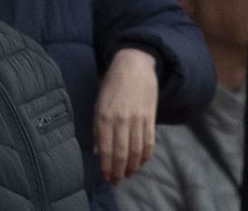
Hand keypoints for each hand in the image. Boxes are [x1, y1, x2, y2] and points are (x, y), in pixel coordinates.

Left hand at [93, 46, 157, 183]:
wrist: (134, 66)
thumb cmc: (112, 85)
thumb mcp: (98, 103)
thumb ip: (98, 127)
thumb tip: (98, 151)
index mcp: (104, 116)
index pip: (105, 148)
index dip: (106, 166)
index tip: (105, 177)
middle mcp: (121, 120)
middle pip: (121, 153)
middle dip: (118, 171)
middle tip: (116, 181)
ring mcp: (138, 120)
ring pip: (136, 150)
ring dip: (131, 166)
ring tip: (127, 175)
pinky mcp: (150, 118)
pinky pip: (149, 142)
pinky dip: (145, 156)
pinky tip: (140, 163)